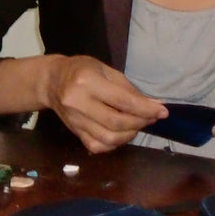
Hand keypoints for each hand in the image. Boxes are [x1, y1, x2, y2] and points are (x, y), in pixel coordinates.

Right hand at [45, 55, 166, 153]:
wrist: (52, 81)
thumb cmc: (81, 69)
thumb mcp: (105, 70)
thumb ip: (129, 89)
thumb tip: (154, 104)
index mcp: (87, 81)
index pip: (122, 101)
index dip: (145, 108)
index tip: (163, 111)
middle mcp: (78, 103)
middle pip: (116, 122)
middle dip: (140, 122)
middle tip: (152, 117)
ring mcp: (75, 120)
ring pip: (108, 138)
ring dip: (130, 134)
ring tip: (138, 124)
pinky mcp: (74, 132)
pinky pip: (98, 146)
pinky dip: (115, 143)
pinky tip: (122, 133)